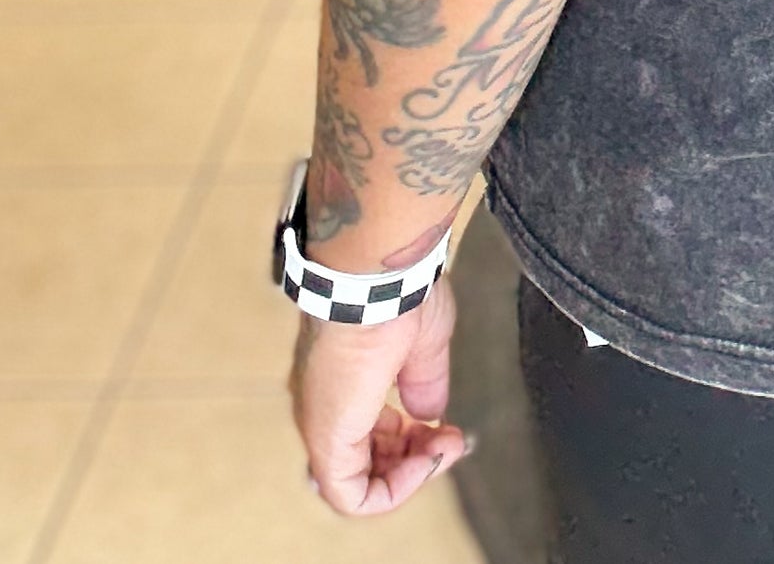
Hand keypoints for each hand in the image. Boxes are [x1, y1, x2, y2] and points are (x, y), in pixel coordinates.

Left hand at [291, 276, 470, 514]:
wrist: (378, 277)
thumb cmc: (398, 292)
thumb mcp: (422, 344)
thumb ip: (423, 384)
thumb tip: (429, 415)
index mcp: (342, 380)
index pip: (368, 433)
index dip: (410, 440)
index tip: (444, 425)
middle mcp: (324, 406)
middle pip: (365, 461)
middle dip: (415, 459)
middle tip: (450, 440)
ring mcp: (323, 424)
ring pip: (357, 483)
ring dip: (409, 475)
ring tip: (444, 446)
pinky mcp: (327, 441)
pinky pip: (351, 496)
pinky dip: (393, 491)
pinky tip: (427, 459)